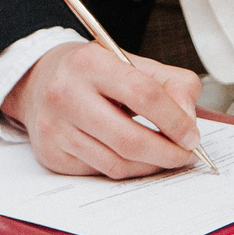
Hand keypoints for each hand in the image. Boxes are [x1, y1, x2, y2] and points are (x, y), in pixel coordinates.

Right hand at [0, 42, 204, 178]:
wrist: (41, 82)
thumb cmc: (96, 74)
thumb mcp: (135, 64)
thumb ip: (173, 84)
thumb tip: (188, 120)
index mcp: (89, 62)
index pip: (144, 94)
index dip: (175, 120)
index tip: (192, 136)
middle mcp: (65, 94)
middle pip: (129, 139)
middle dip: (167, 153)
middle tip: (185, 155)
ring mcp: (53, 127)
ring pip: (116, 163)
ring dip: (149, 166)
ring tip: (165, 157)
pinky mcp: (50, 154)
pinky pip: (99, 172)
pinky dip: (125, 170)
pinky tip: (134, 158)